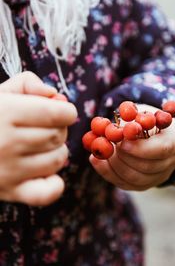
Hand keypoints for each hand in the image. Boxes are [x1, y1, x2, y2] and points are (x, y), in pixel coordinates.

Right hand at [0, 72, 76, 205]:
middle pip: (58, 136)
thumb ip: (28, 83)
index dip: (67, 111)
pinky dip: (54, 183)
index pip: (58, 114)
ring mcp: (7, 171)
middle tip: (45, 127)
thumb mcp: (0, 92)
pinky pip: (47, 193)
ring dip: (56, 150)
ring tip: (39, 146)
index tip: (62, 111)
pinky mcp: (7, 191)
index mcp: (5, 113)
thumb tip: (55, 95)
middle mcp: (7, 143)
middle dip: (59, 128)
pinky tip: (44, 171)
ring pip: (57, 159)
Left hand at [90, 104, 174, 190]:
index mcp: (174, 139)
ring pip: (135, 179)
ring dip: (113, 165)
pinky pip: (125, 184)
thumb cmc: (144, 119)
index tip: (121, 143)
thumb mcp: (139, 112)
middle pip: (147, 167)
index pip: (161, 149)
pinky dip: (108, 173)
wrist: (150, 133)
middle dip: (123, 158)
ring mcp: (159, 176)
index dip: (140, 149)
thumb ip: (127, 118)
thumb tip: (107, 127)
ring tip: (101, 151)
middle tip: (106, 146)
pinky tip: (96, 160)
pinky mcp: (144, 185)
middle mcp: (171, 161)